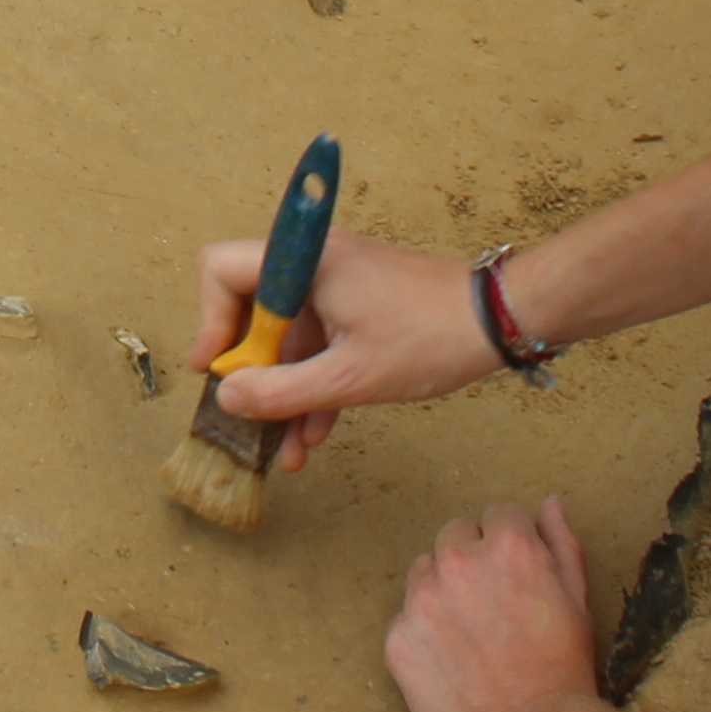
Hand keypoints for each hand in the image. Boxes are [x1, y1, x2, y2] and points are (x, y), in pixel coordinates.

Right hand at [190, 224, 503, 465]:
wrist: (500, 321)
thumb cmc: (430, 337)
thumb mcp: (349, 378)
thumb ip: (282, 392)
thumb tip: (228, 398)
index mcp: (305, 261)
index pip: (222, 270)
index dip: (210, 320)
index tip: (219, 369)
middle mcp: (315, 264)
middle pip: (251, 311)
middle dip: (250, 372)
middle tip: (250, 416)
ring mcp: (338, 285)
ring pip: (287, 337)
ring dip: (284, 391)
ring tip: (284, 450)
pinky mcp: (358, 305)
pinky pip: (318, 342)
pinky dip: (313, 383)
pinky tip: (314, 434)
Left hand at [383, 497, 604, 711]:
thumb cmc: (562, 673)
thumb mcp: (578, 601)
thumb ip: (561, 544)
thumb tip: (549, 504)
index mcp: (508, 547)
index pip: (499, 514)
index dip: (511, 545)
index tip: (517, 575)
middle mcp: (458, 563)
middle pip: (455, 534)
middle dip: (473, 559)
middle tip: (494, 606)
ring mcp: (421, 601)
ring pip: (424, 571)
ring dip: (443, 590)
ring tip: (472, 635)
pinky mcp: (397, 638)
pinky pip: (405, 617)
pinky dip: (423, 632)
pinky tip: (451, 661)